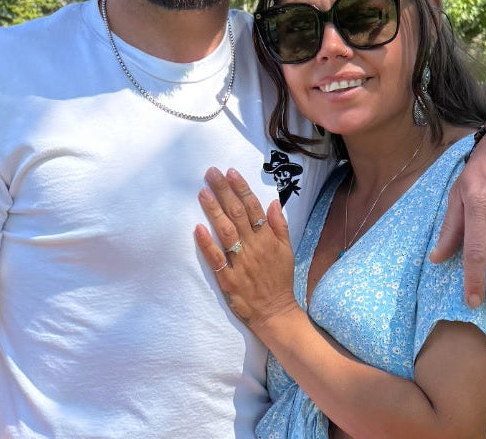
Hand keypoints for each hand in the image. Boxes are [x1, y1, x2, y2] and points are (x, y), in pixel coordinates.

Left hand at [194, 167, 300, 330]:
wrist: (276, 312)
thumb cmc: (280, 280)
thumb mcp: (287, 251)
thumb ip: (280, 226)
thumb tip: (273, 202)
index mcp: (267, 239)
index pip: (253, 208)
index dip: (241, 189)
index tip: (230, 172)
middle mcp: (254, 247)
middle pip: (237, 214)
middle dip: (223, 191)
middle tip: (211, 172)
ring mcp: (240, 263)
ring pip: (225, 232)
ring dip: (214, 211)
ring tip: (202, 192)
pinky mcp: (229, 279)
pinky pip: (217, 260)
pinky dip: (207, 244)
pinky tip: (197, 228)